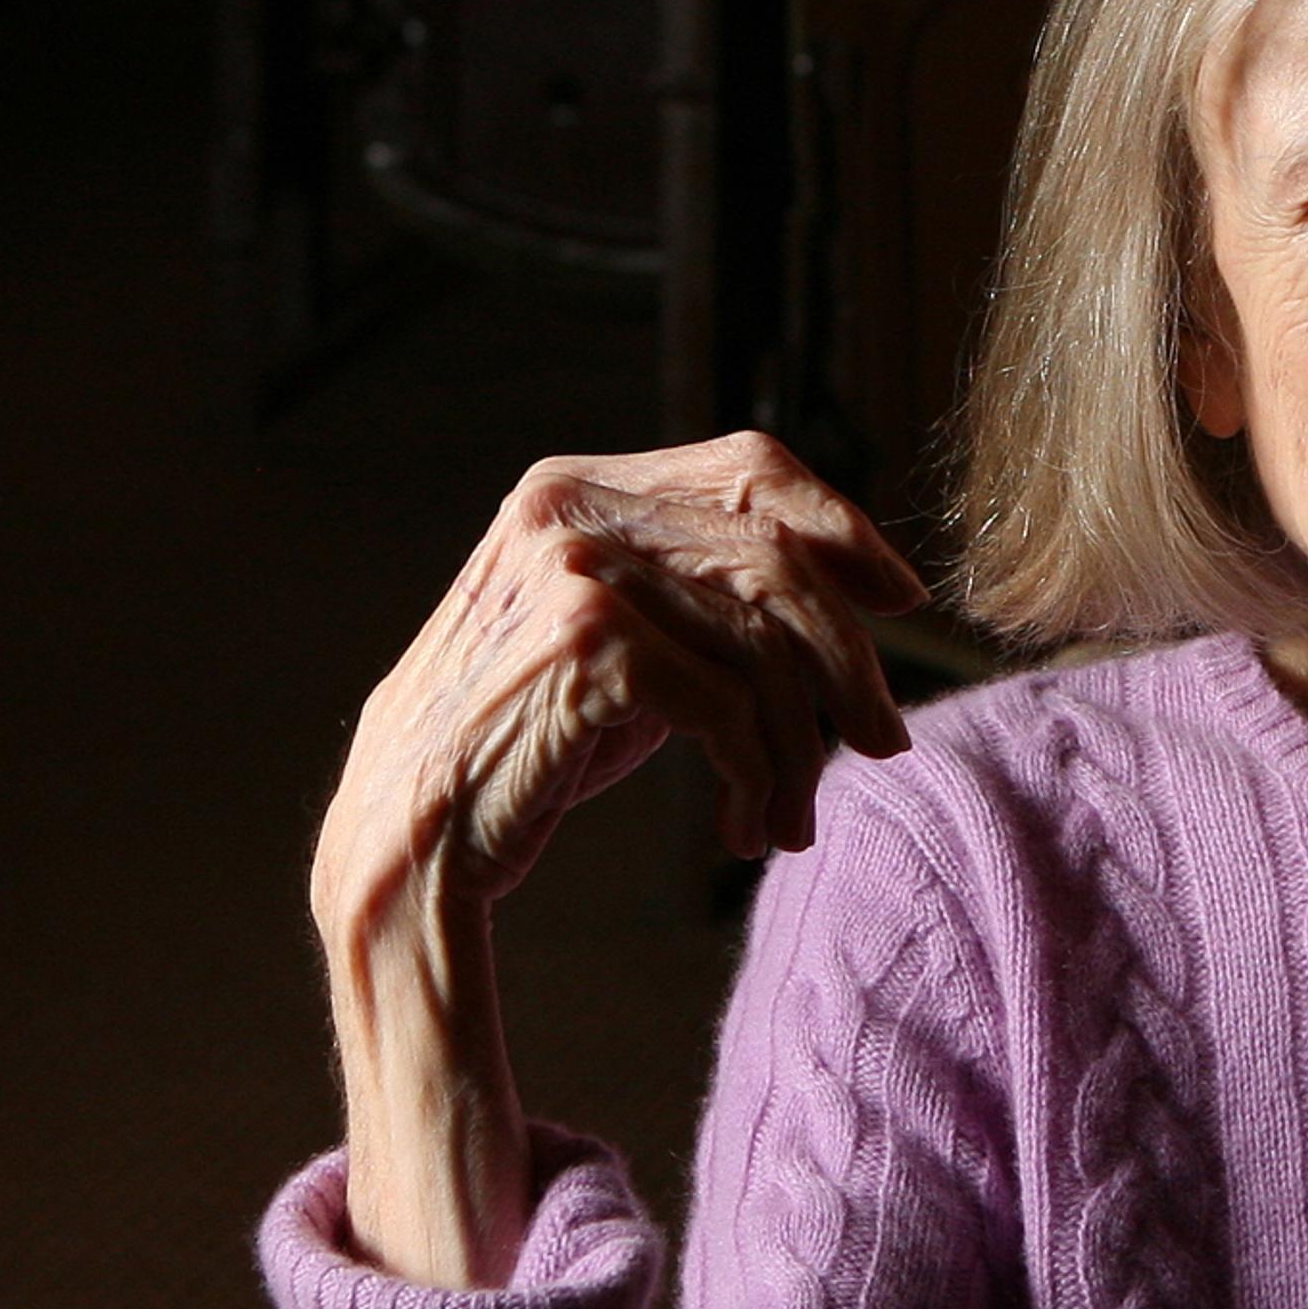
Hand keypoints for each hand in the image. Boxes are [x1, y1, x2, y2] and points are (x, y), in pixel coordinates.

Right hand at [310, 432, 925, 1283]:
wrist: (406, 845)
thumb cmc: (518, 749)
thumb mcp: (616, 642)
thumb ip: (696, 591)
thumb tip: (848, 579)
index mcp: (578, 486)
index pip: (750, 463)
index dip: (843, 525)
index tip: (901, 599)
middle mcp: (570, 508)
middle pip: (780, 555)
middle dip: (849, 659)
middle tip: (882, 741)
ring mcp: (574, 571)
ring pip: (766, 638)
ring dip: (804, 743)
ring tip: (793, 816)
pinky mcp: (586, 648)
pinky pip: (732, 708)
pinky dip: (759, 778)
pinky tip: (743, 828)